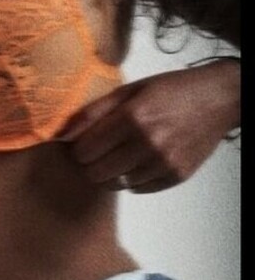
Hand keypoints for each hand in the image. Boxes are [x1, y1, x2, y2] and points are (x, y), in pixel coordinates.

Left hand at [59, 59, 240, 193]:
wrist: (217, 99)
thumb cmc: (169, 90)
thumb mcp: (128, 90)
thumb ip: (93, 111)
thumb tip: (62, 132)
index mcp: (132, 117)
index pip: (86, 149)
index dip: (76, 149)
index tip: (78, 144)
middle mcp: (148, 143)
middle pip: (99, 171)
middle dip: (89, 164)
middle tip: (93, 153)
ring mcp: (165, 163)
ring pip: (118, 184)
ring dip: (109, 173)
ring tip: (113, 157)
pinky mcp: (178, 176)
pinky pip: (140, 189)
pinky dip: (130, 180)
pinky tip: (133, 164)